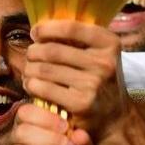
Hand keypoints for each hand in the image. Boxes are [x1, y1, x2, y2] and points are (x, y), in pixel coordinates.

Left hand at [24, 20, 127, 140]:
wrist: (114, 117)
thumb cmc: (99, 80)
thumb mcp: (100, 54)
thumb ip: (79, 39)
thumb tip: (41, 28)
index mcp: (109, 43)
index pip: (71, 28)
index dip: (47, 28)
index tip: (36, 32)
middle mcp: (104, 63)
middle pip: (53, 50)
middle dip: (34, 51)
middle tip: (30, 55)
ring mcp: (93, 84)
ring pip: (45, 70)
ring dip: (29, 69)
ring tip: (29, 70)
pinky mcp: (81, 104)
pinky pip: (45, 88)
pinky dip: (32, 85)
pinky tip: (32, 85)